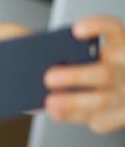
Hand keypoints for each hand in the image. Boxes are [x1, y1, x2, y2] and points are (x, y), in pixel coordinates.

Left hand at [44, 15, 124, 133]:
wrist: (97, 95)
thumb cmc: (75, 66)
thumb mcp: (70, 54)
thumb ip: (55, 50)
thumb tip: (30, 51)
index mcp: (116, 45)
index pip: (114, 30)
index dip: (98, 27)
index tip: (75, 30)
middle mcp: (124, 68)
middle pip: (105, 72)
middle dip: (76, 76)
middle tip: (48, 78)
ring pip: (103, 100)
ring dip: (72, 102)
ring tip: (48, 101)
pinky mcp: (121, 115)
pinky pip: (100, 119)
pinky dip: (76, 116)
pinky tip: (57, 112)